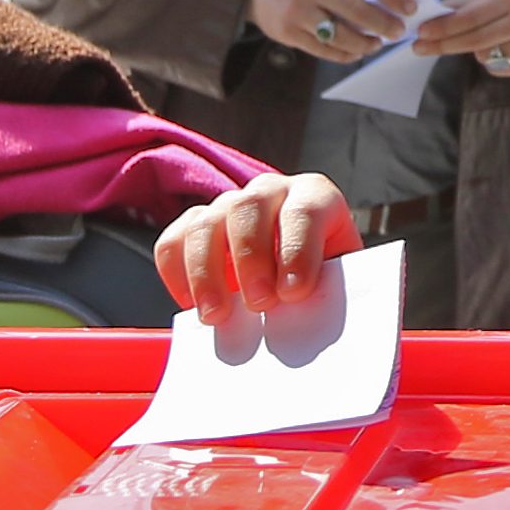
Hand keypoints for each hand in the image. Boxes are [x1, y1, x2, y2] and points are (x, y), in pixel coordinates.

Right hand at [156, 173, 359, 324]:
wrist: (296, 275)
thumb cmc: (322, 278)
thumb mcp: (337, 278)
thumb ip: (328, 289)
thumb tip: (312, 319)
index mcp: (314, 196)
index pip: (304, 211)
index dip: (297, 251)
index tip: (294, 292)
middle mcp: (269, 191)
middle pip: (248, 209)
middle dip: (251, 259)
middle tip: (260, 304)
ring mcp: (227, 204)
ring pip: (205, 224)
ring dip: (206, 273)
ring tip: (217, 315)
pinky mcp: (194, 225)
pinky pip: (172, 242)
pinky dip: (175, 274)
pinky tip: (189, 304)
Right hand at [248, 0, 418, 61]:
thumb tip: (391, 1)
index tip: (411, 9)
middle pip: (358, 11)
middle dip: (384, 24)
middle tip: (398, 32)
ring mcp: (298, 10)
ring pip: (342, 35)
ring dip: (365, 43)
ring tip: (376, 44)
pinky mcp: (287, 32)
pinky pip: (324, 50)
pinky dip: (344, 54)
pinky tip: (355, 52)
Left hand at [413, 0, 509, 78]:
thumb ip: (459, 4)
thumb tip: (429, 19)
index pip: (470, 17)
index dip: (443, 27)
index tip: (421, 32)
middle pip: (475, 40)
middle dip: (444, 44)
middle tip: (419, 47)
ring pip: (484, 56)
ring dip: (472, 51)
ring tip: (484, 36)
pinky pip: (496, 68)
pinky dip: (489, 61)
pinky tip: (500, 47)